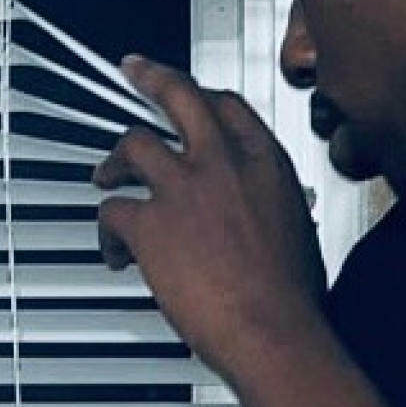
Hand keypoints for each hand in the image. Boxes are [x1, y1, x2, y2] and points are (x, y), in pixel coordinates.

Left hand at [93, 60, 330, 385]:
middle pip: (178, 98)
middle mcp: (223, 164)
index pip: (227, 107)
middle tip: (135, 73)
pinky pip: (112, 211)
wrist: (275, 333)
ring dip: (114, 161)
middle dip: (151, 80)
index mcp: (265, 164)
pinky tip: (114, 251)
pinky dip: (106, 232)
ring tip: (106, 177)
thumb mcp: (300, 234)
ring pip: (134, 145)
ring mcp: (184, 190)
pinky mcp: (151, 225)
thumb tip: (265, 219)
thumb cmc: (293, 300)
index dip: (201, 97)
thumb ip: (273, 209)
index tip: (190, 95)